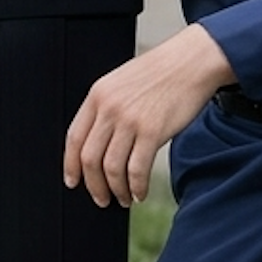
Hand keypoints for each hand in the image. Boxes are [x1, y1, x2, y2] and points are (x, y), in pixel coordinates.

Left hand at [62, 23, 233, 207]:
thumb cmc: (159, 74)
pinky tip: (140, 193)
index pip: (74, 138)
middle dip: (93, 185)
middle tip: (101, 199)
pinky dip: (136, 187)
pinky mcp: (153, 131)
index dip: (70, 164)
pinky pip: (137, 169)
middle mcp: (109, 108)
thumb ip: (106, 108)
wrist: (191, 62)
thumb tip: (98, 144)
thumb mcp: (121, 83)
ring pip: (111, 168)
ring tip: (123, 199)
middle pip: (90, 158)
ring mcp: (130, 120)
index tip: (73, 181)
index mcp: (97, 95)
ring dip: (116, 190)